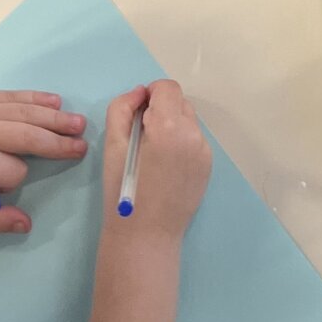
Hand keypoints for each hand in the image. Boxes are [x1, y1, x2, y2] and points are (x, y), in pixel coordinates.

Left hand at [0, 91, 88, 233]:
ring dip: (55, 118)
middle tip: (83, 145)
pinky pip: (13, 96)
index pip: (16, 172)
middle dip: (58, 142)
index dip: (13, 181)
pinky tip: (55, 101)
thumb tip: (27, 224)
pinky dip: (35, 98)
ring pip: (27, 113)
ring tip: (79, 122)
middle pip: (30, 136)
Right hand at [102, 82, 211, 243]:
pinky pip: (194, 141)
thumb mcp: (113, 144)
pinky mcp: (208, 166)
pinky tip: (165, 167)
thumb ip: (123, 108)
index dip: (150, 95)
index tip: (138, 114)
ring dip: (172, 127)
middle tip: (142, 137)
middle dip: (161, 111)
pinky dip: (180, 144)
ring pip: (188, 122)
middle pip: (179, 103)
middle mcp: (193, 134)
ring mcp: (204, 151)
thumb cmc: (124, 190)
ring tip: (153, 155)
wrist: (147, 233)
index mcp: (170, 126)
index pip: (167, 88)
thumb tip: (140, 93)